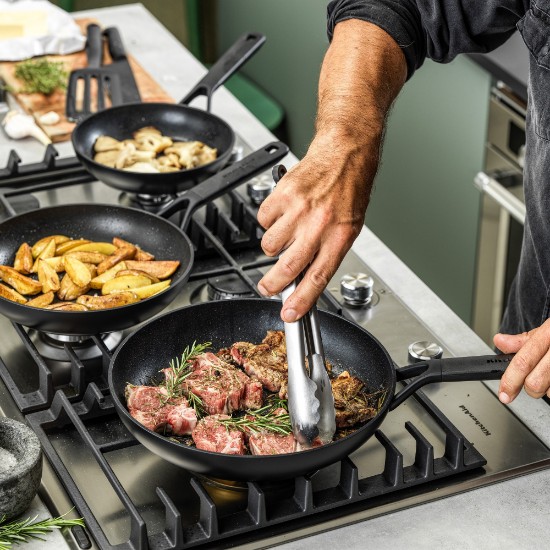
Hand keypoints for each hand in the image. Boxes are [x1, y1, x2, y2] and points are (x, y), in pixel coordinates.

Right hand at [256, 138, 372, 321]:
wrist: (344, 152)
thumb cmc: (349, 189)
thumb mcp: (349, 226)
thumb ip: (327, 252)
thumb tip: (304, 277)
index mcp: (340, 236)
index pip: (317, 277)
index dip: (301, 300)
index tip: (289, 313)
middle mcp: (319, 224)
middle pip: (288, 267)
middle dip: (272, 285)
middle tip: (267, 288)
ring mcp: (298, 210)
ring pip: (269, 245)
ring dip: (274, 246)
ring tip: (287, 232)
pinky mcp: (282, 195)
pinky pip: (263, 220)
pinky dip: (269, 220)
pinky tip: (283, 212)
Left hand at [494, 318, 549, 402]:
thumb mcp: (547, 330)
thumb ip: (522, 340)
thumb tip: (500, 341)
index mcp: (549, 334)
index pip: (523, 362)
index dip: (510, 381)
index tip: (504, 395)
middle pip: (535, 383)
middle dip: (530, 387)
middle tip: (534, 380)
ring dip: (549, 389)